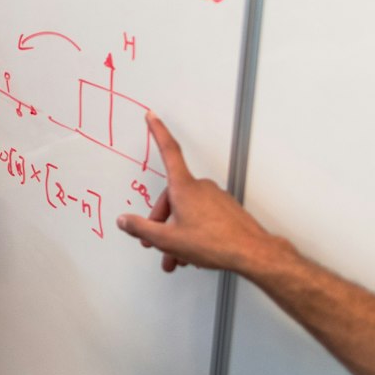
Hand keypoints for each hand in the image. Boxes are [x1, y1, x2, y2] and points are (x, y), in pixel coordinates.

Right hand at [116, 114, 288, 278]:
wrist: (250, 252)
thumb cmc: (215, 243)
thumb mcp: (168, 240)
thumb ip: (142, 228)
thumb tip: (124, 221)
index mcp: (184, 187)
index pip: (168, 151)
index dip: (158, 132)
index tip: (152, 117)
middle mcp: (200, 187)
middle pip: (172, 197)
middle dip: (161, 221)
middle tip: (156, 242)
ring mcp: (215, 197)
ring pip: (187, 210)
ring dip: (178, 232)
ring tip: (177, 257)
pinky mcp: (226, 209)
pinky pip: (202, 216)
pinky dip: (194, 231)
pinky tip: (194, 252)